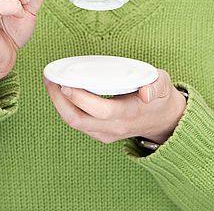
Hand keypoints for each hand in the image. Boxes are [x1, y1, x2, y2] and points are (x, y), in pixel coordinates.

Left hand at [43, 69, 186, 144]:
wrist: (163, 120)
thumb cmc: (160, 96)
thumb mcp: (163, 84)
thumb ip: (156, 85)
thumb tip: (145, 93)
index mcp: (129, 113)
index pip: (101, 110)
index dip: (81, 99)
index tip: (66, 84)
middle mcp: (115, 127)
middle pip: (79, 120)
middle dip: (60, 101)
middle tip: (50, 79)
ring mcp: (106, 133)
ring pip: (75, 123)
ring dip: (59, 104)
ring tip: (50, 82)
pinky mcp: (100, 133)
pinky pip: (78, 122)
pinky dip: (65, 108)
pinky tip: (60, 92)